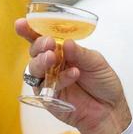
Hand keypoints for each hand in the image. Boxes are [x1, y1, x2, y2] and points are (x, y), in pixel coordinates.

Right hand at [14, 18, 132, 133]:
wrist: (110, 109)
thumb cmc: (103, 83)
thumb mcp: (96, 62)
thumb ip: (80, 53)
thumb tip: (66, 42)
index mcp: (62, 51)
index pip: (43, 38)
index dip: (30, 30)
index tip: (22, 23)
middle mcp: (53, 64)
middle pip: (35, 51)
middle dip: (39, 45)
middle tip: (49, 43)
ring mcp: (49, 80)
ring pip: (33, 68)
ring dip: (42, 61)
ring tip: (53, 57)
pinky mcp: (48, 97)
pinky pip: (46, 86)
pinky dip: (59, 78)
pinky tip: (73, 74)